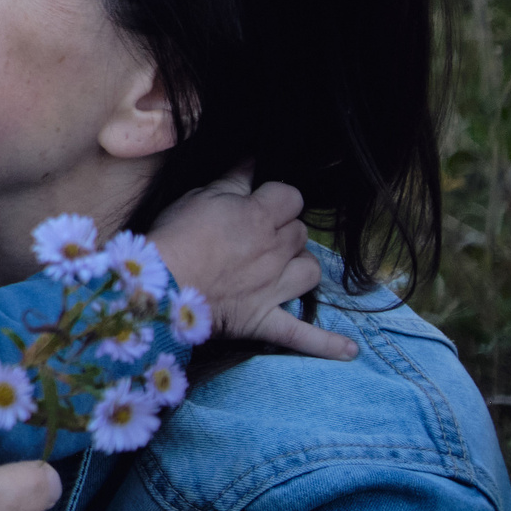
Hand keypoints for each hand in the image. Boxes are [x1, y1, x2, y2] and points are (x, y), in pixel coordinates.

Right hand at [150, 167, 357, 360]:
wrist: (160, 284)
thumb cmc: (176, 234)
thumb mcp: (200, 195)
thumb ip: (233, 180)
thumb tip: (253, 160)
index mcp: (261, 217)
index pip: (290, 196)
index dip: (274, 197)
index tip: (256, 201)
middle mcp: (277, 251)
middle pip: (300, 232)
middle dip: (283, 230)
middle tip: (254, 233)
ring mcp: (276, 288)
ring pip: (312, 271)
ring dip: (300, 266)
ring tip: (283, 266)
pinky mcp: (267, 320)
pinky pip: (305, 335)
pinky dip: (327, 344)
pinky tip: (349, 350)